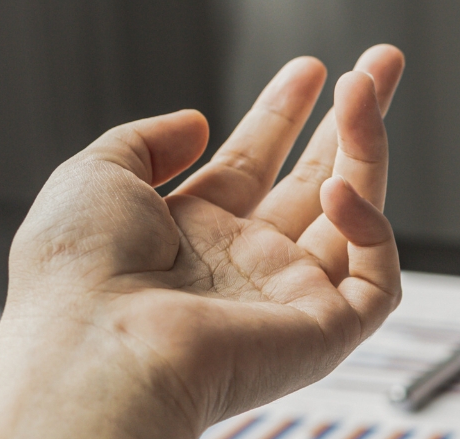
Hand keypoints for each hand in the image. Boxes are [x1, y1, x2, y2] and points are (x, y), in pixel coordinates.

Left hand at [3, 46, 406, 433]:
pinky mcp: (325, 333)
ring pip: (357, 217)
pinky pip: (378, 279)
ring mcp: (288, 298)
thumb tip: (195, 122)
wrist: (99, 352)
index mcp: (189, 235)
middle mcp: (243, 265)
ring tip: (365, 93)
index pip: (253, 163)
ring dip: (368, 148)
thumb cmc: (79, 280)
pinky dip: (371, 228)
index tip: (312, 71)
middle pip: (317, 181)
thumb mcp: (93, 176)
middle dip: (352, 121)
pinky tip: (344, 190)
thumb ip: (146, 139)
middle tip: (380, 65)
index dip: (285, 113)